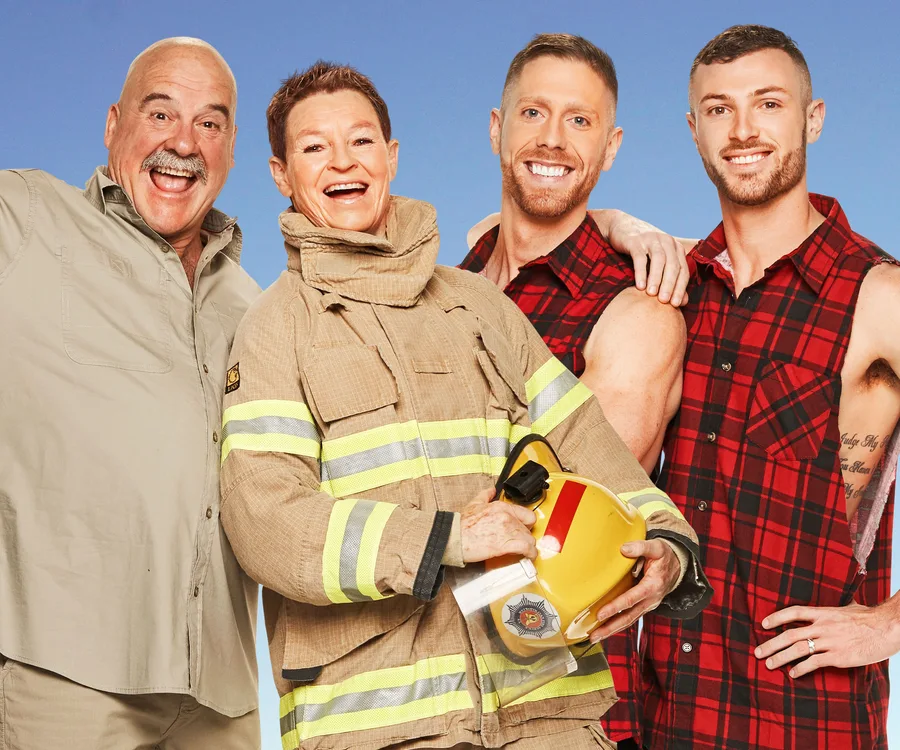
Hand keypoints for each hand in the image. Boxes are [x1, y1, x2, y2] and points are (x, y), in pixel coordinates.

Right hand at [459, 488, 536, 562]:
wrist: (454, 537)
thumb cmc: (462, 525)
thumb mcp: (474, 504)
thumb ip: (486, 495)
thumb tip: (491, 490)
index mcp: (501, 507)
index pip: (527, 514)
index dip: (527, 523)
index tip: (524, 528)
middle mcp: (507, 517)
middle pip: (528, 529)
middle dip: (526, 536)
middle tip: (520, 542)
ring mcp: (507, 531)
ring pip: (529, 539)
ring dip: (528, 546)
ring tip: (525, 551)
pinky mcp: (505, 545)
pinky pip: (526, 548)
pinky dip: (530, 553)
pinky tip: (528, 556)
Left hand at [589, 539, 680, 641]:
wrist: (678, 565)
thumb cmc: (665, 556)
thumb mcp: (656, 547)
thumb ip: (640, 547)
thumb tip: (623, 549)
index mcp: (653, 586)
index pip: (631, 599)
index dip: (616, 607)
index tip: (601, 614)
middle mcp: (651, 600)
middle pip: (629, 617)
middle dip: (610, 628)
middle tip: (594, 635)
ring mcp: (648, 605)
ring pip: (629, 621)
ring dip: (611, 630)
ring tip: (595, 637)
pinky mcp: (644, 606)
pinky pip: (630, 617)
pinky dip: (617, 624)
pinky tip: (604, 628)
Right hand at [606, 212, 690, 306]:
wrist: (622, 229)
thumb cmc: (643, 252)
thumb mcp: (658, 265)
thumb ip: (671, 281)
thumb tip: (682, 302)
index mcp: (676, 248)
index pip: (683, 270)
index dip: (680, 288)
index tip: (675, 304)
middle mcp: (667, 242)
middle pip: (673, 265)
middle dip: (670, 285)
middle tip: (665, 302)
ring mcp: (651, 239)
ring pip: (659, 260)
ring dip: (656, 278)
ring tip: (652, 295)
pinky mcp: (635, 241)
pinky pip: (640, 258)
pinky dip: (641, 272)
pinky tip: (640, 286)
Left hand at [755, 602, 899, 677]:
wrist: (887, 628)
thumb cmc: (871, 618)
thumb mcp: (850, 608)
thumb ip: (838, 609)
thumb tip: (838, 607)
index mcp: (824, 613)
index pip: (794, 612)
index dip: (776, 617)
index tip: (763, 624)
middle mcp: (822, 626)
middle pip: (790, 634)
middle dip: (771, 644)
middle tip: (757, 652)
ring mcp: (829, 642)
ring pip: (798, 649)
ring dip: (780, 658)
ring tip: (768, 664)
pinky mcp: (838, 657)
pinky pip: (814, 663)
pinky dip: (801, 669)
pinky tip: (792, 674)